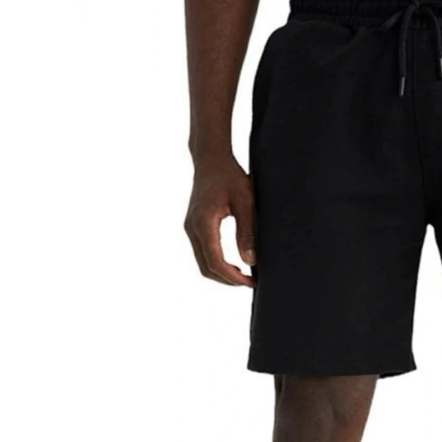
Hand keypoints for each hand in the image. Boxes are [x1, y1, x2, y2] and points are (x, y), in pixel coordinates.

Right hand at [184, 156, 255, 285]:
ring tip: (243, 276)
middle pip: (206, 268)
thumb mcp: (245, 201)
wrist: (211, 159)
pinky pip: (202, 253)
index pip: (215, 262)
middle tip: (250, 282)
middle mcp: (192, 228)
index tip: (251, 282)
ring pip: (202, 263)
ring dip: (221, 274)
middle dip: (227, 280)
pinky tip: (233, 264)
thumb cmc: (230, 176)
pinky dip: (216, 264)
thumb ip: (247, 231)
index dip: (233, 277)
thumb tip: (250, 260)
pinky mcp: (193, 227)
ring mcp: (190, 228)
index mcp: (203, 223)